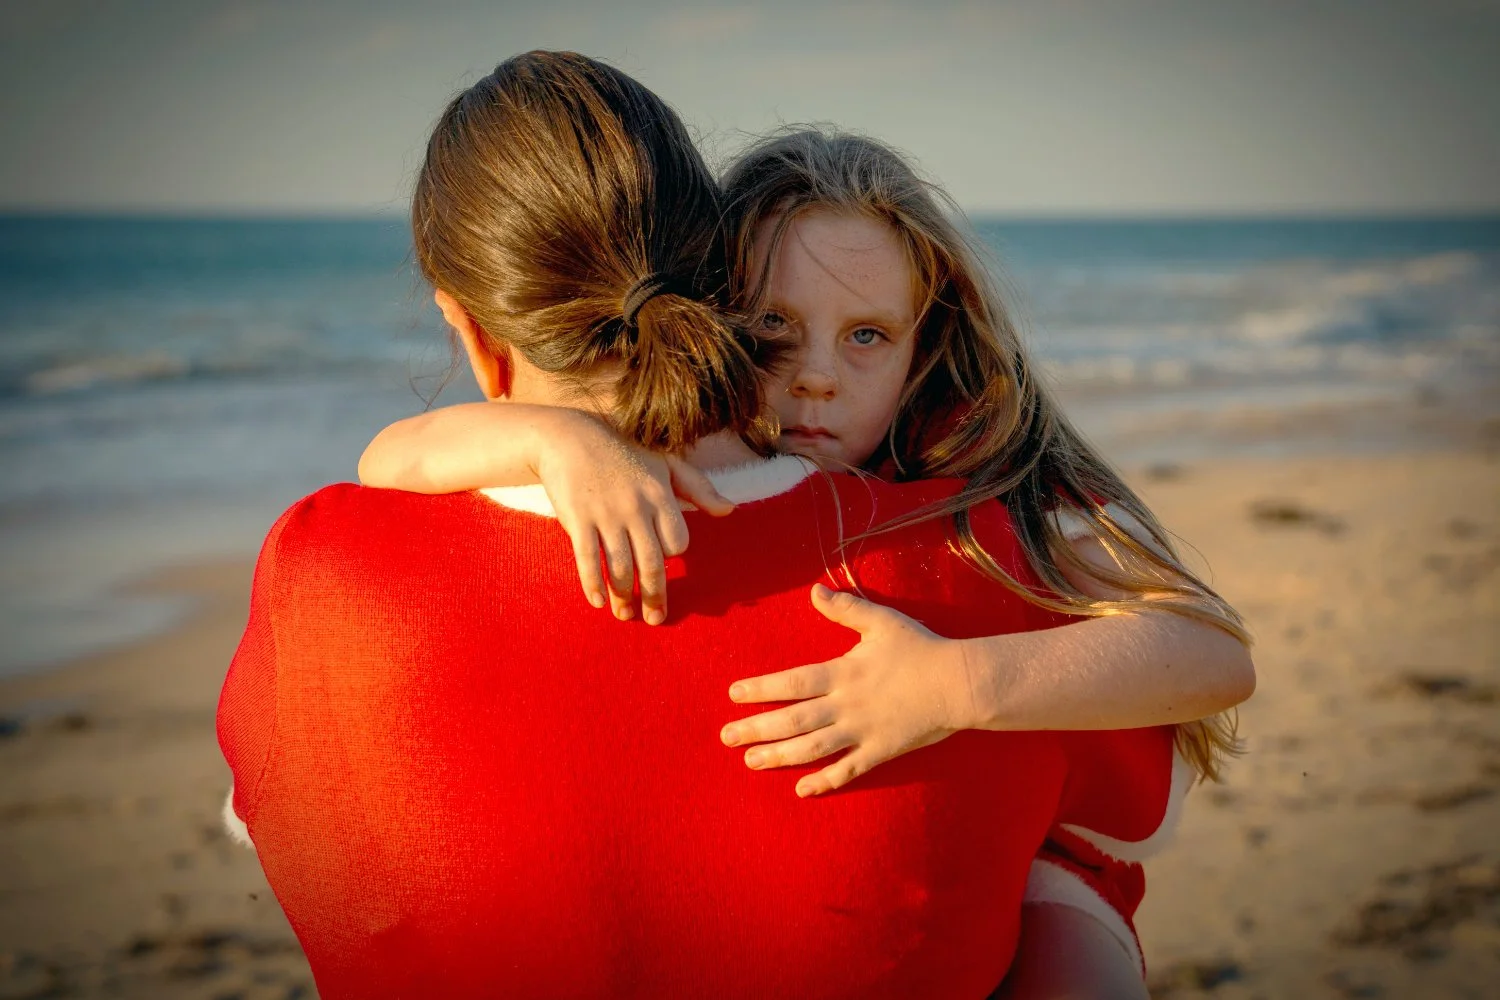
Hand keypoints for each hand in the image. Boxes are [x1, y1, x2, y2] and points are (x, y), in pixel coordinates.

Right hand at [534, 410, 732, 624]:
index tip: (660, 562)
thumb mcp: (665, 462)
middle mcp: (636, 507)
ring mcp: (606, 514)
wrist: (568, 437)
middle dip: (655, 596)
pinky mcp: (578, 519)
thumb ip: (699, 487)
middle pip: (652, 563)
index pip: (677, 542)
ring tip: (625, 614)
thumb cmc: (622, 450)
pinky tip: (598, 602)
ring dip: (624, 596)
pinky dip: (593, 584)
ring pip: (621, 567)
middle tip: (656, 619)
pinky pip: (589, 560)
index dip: (671, 555)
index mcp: (660, 494)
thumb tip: (729, 510)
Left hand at [719, 584, 984, 796]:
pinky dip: (824, 781)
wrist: (960, 684)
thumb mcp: (881, 622)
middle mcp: (846, 706)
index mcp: (843, 672)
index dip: (761, 689)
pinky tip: (802, 789)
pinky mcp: (881, 751)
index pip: (792, 683)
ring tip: (751, 761)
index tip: (733, 695)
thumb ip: (845, 608)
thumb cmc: (921, 649)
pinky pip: (848, 770)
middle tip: (726, 737)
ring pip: (813, 749)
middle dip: (757, 729)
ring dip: (779, 756)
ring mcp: (863, 732)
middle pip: (793, 720)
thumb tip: (814, 590)